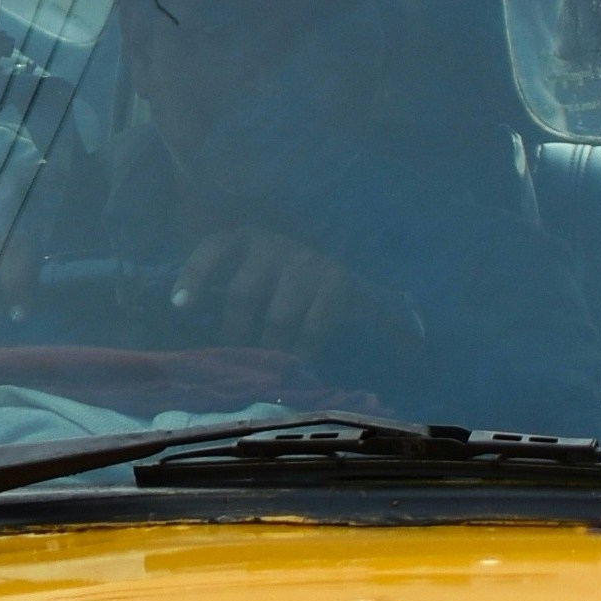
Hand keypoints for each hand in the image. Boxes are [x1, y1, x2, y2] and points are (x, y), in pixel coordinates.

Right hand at [170, 225, 418, 363]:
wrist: (303, 231)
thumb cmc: (326, 281)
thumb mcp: (362, 296)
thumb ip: (389, 317)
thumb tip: (419, 346)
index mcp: (333, 277)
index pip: (319, 319)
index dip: (306, 347)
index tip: (296, 367)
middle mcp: (301, 259)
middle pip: (281, 311)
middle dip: (270, 345)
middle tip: (259, 368)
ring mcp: (265, 246)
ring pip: (245, 290)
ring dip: (236, 325)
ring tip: (228, 350)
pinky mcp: (234, 237)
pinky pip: (212, 254)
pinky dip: (195, 277)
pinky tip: (182, 304)